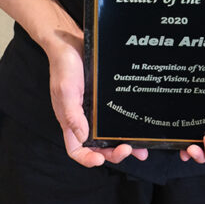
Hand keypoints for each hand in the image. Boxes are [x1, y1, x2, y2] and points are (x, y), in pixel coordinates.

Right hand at [47, 28, 147, 167]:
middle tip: (128, 150)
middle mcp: (83, 119)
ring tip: (141, 149)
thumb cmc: (63, 66)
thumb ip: (72, 115)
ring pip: (110, 135)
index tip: (99, 160)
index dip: (87, 159)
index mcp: (70, 121)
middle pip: (97, 147)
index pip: (76, 149)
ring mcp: (95, 110)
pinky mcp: (105, 100)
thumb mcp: (65, 90)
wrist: (71, 43)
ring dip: (124, 144)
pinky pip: (116, 117)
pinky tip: (140, 128)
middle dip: (112, 153)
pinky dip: (127, 125)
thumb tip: (83, 138)